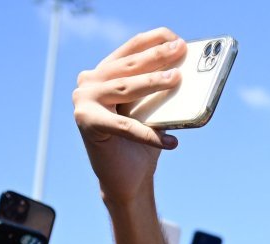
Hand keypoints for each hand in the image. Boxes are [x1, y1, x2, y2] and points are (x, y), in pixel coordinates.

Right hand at [72, 29, 184, 203]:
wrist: (128, 179)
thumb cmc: (142, 143)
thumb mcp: (153, 110)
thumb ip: (160, 91)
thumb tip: (184, 72)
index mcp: (104, 73)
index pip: (130, 50)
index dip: (153, 41)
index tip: (175, 37)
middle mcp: (89, 82)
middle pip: (128, 66)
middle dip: (156, 57)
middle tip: (180, 49)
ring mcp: (84, 101)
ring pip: (125, 88)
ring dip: (153, 82)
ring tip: (177, 80)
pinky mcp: (88, 124)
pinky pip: (125, 126)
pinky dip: (149, 135)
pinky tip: (171, 141)